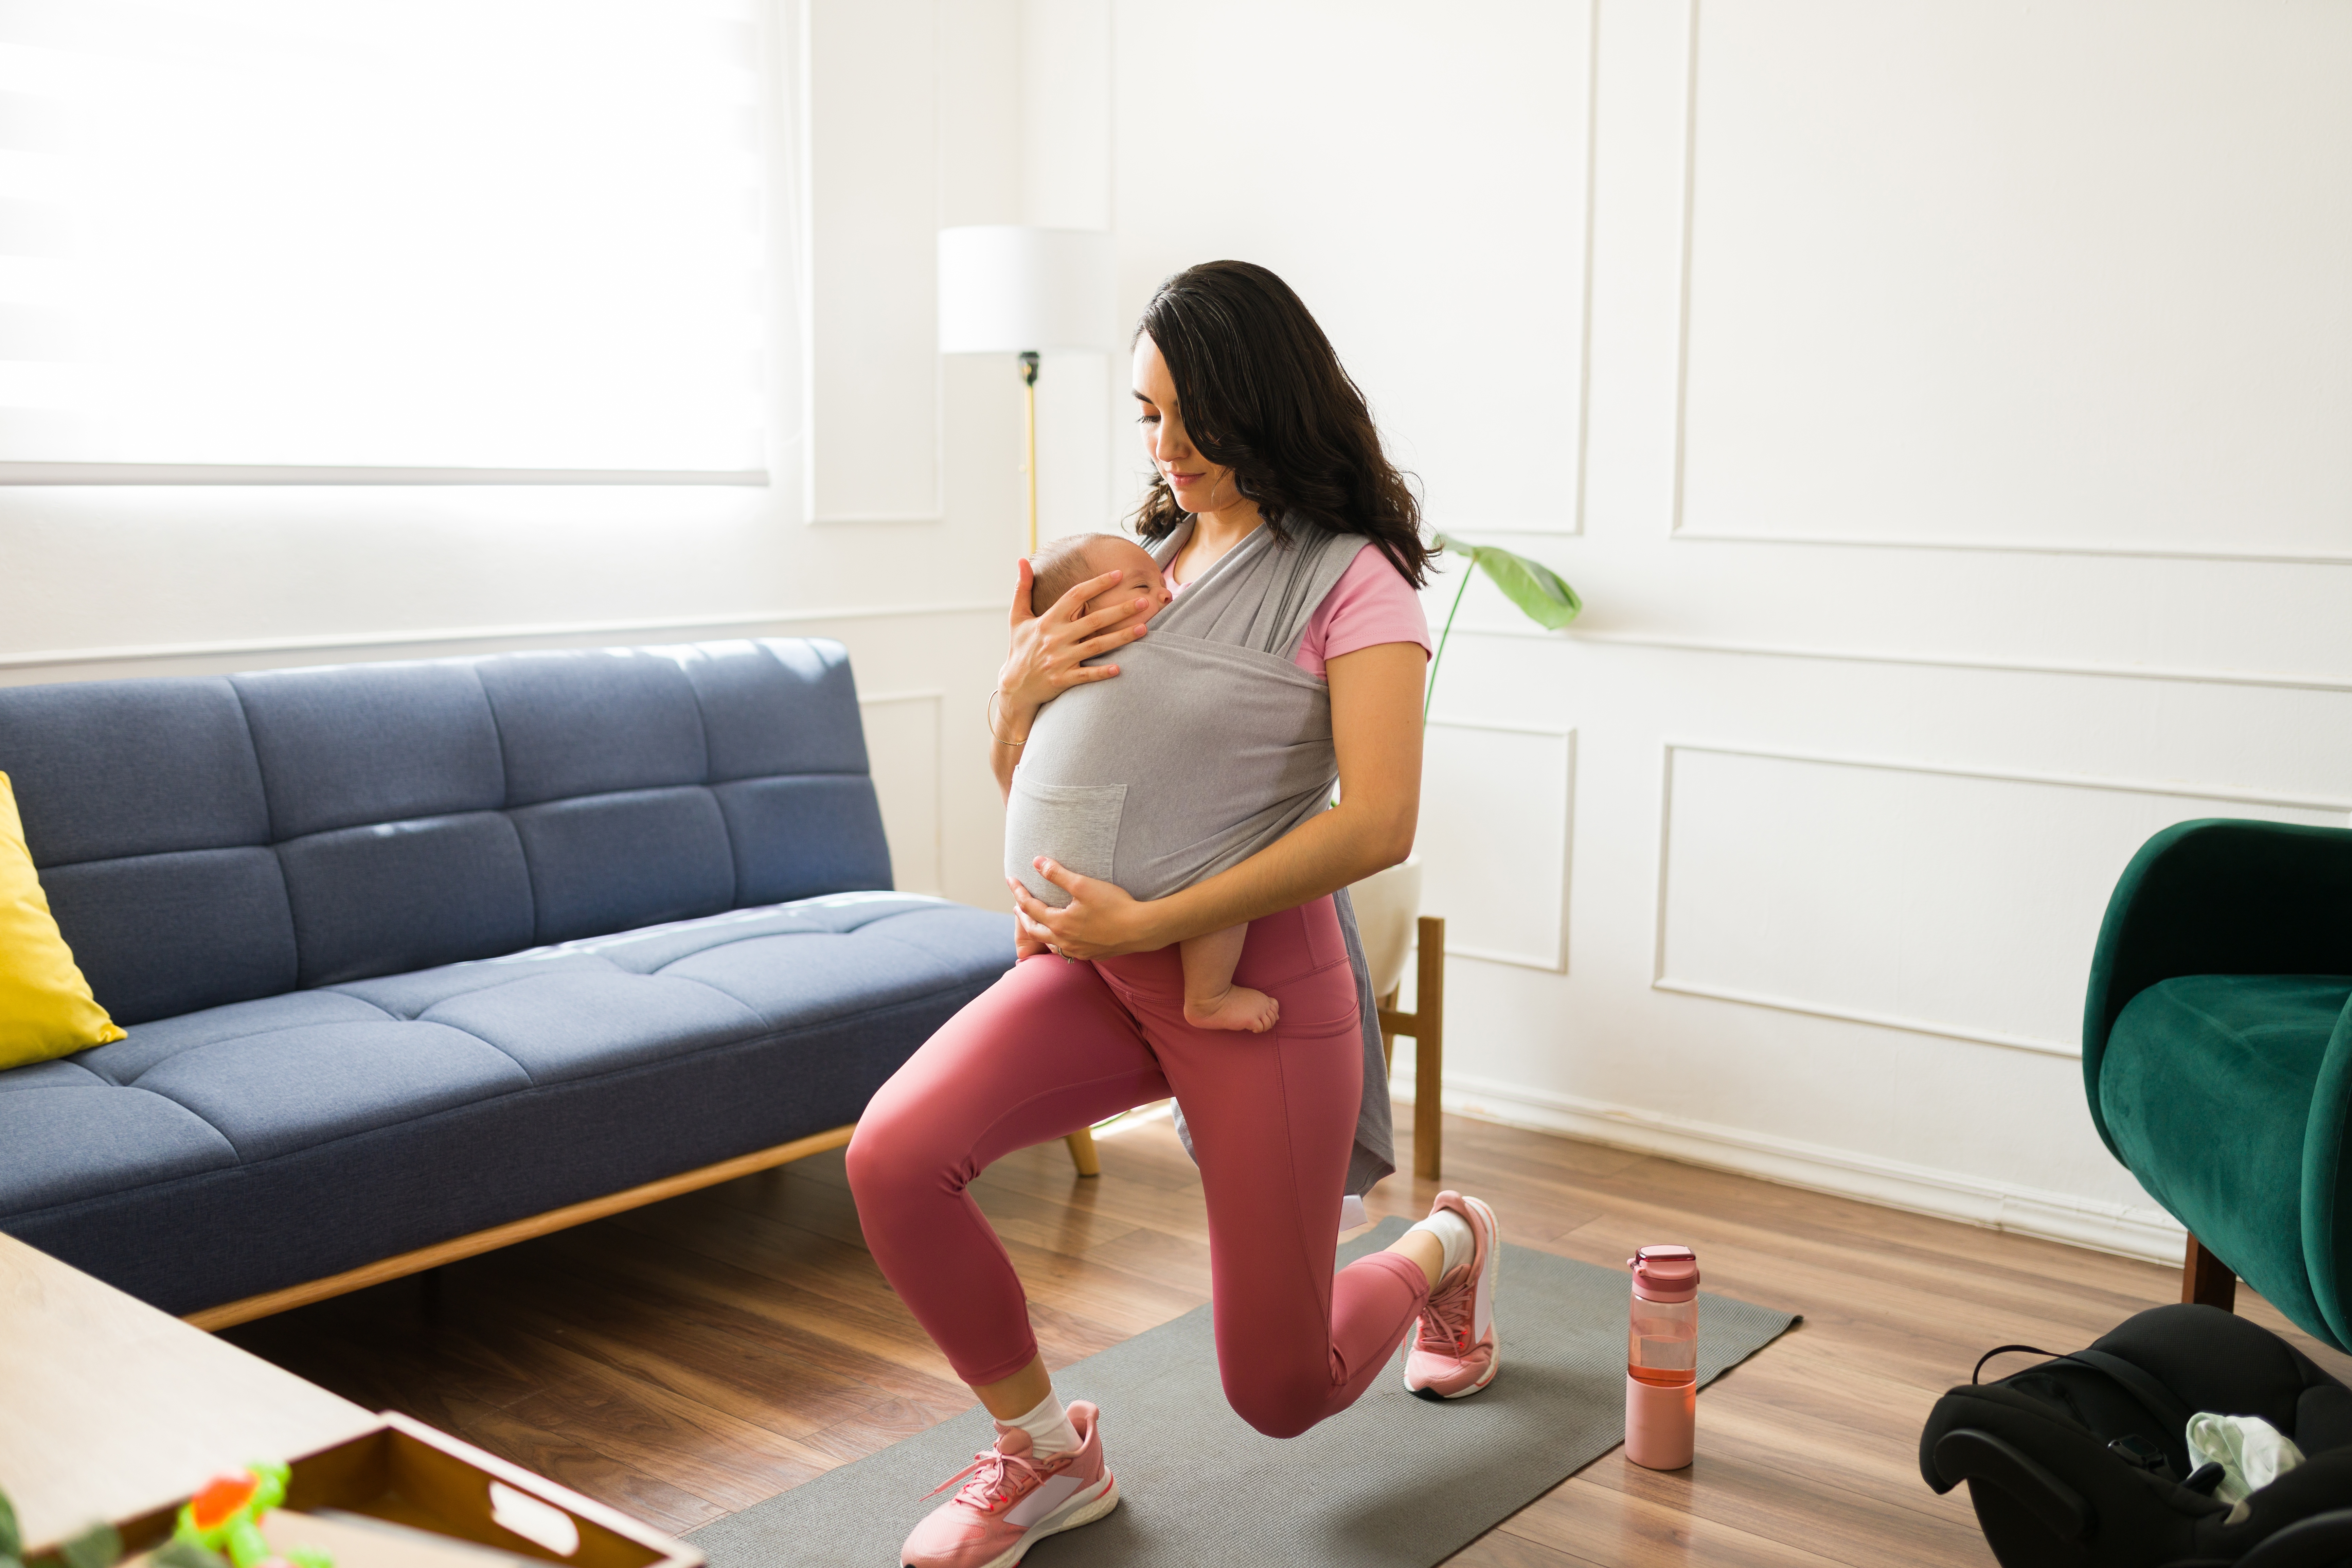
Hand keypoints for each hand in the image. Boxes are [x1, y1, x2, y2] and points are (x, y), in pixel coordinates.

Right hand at [997, 557, 1154, 716]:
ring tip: (1144, 628)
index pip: (1075, 596)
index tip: (1118, 574)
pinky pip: (1086, 675)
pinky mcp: (1063, 679)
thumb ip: (1023, 588)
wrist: (1015, 686)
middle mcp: (1056, 638)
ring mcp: (1060, 659)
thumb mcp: (1017, 617)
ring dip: (1121, 637)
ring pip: (1096, 646)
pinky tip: (1119, 668)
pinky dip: (1101, 672)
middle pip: (1094, 620)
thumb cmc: (1020, 647)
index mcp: (1048, 620)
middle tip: (1145, 601)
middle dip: (1121, 610)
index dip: (1097, 584)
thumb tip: (1022, 560)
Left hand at [1006, 859, 1161, 959]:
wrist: (1141, 929)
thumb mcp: (1083, 885)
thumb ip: (1057, 874)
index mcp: (1059, 923)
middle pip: (1034, 929)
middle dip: (1023, 916)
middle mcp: (1064, 941)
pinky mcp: (1091, 954)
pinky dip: (1058, 941)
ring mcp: (1077, 951)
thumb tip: (1036, 861)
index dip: (1018, 892)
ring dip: (1040, 931)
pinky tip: (1063, 937)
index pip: (1029, 906)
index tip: (1010, 879)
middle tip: (1016, 907)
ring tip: (1037, 923)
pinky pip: (1066, 950)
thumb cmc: (1114, 905)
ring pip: (1050, 943)